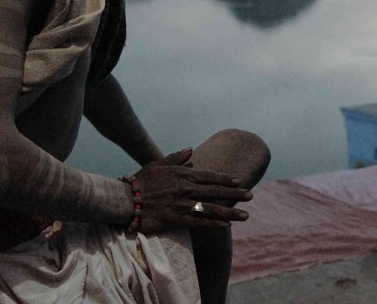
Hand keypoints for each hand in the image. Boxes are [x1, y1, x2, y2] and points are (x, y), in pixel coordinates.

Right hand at [132, 148, 252, 233]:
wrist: (125, 198)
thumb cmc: (141, 181)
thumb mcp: (158, 164)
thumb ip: (176, 158)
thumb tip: (191, 150)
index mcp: (182, 175)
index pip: (209, 176)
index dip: (225, 179)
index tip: (239, 181)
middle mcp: (186, 189)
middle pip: (215, 192)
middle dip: (235, 195)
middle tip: (251, 196)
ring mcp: (182, 204)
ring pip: (211, 208)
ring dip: (230, 212)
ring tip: (245, 215)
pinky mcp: (176, 218)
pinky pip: (199, 222)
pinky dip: (213, 224)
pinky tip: (225, 226)